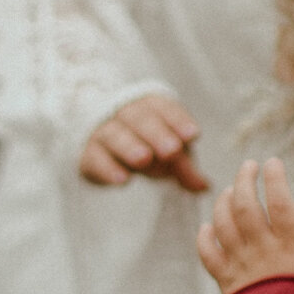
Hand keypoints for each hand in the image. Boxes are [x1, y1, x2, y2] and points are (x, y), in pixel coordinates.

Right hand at [80, 95, 208, 190]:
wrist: (102, 146)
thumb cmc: (146, 144)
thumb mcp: (168, 154)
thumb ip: (185, 168)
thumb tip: (205, 187)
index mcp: (150, 106)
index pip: (165, 109)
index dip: (179, 121)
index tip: (192, 135)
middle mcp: (125, 114)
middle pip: (140, 120)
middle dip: (157, 134)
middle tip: (171, 150)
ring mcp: (104, 132)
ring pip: (115, 135)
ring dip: (130, 146)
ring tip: (144, 159)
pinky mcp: (88, 154)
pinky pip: (96, 158)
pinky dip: (108, 168)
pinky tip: (123, 180)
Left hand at [198, 159, 293, 293]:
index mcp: (292, 248)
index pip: (281, 203)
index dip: (275, 179)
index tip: (273, 163)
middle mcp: (262, 251)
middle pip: (245, 205)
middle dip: (244, 180)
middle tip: (248, 166)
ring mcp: (240, 264)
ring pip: (223, 223)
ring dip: (223, 201)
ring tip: (230, 190)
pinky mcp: (225, 281)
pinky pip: (208, 253)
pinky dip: (206, 236)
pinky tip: (208, 227)